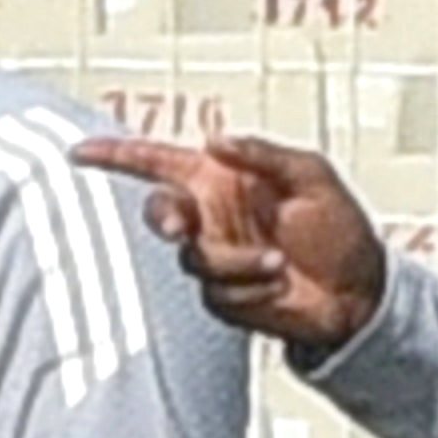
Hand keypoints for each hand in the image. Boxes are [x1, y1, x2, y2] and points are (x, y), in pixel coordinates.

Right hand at [70, 130, 391, 360]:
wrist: (358, 292)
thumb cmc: (341, 229)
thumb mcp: (312, 175)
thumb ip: (263, 154)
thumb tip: (215, 140)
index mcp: (222, 181)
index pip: (158, 164)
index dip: (117, 156)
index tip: (80, 152)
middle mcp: (211, 217)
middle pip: (159, 213)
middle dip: (166, 218)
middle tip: (184, 227)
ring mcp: (214, 258)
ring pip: (193, 259)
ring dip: (237, 262)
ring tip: (281, 263)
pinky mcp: (223, 297)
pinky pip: (215, 291)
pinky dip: (249, 286)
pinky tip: (278, 284)